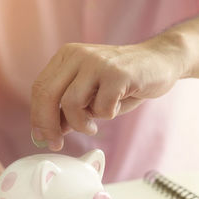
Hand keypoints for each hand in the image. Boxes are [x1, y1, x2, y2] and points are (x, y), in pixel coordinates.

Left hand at [30, 36, 188, 150]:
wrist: (160, 61)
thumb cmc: (125, 80)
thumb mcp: (92, 93)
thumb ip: (70, 108)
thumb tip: (48, 131)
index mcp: (67, 56)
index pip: (40, 88)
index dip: (38, 117)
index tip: (42, 138)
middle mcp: (78, 55)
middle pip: (48, 94)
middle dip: (49, 125)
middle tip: (57, 142)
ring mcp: (97, 63)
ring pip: (71, 104)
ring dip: (81, 124)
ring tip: (93, 125)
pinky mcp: (117, 74)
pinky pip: (101, 108)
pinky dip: (107, 115)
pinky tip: (116, 106)